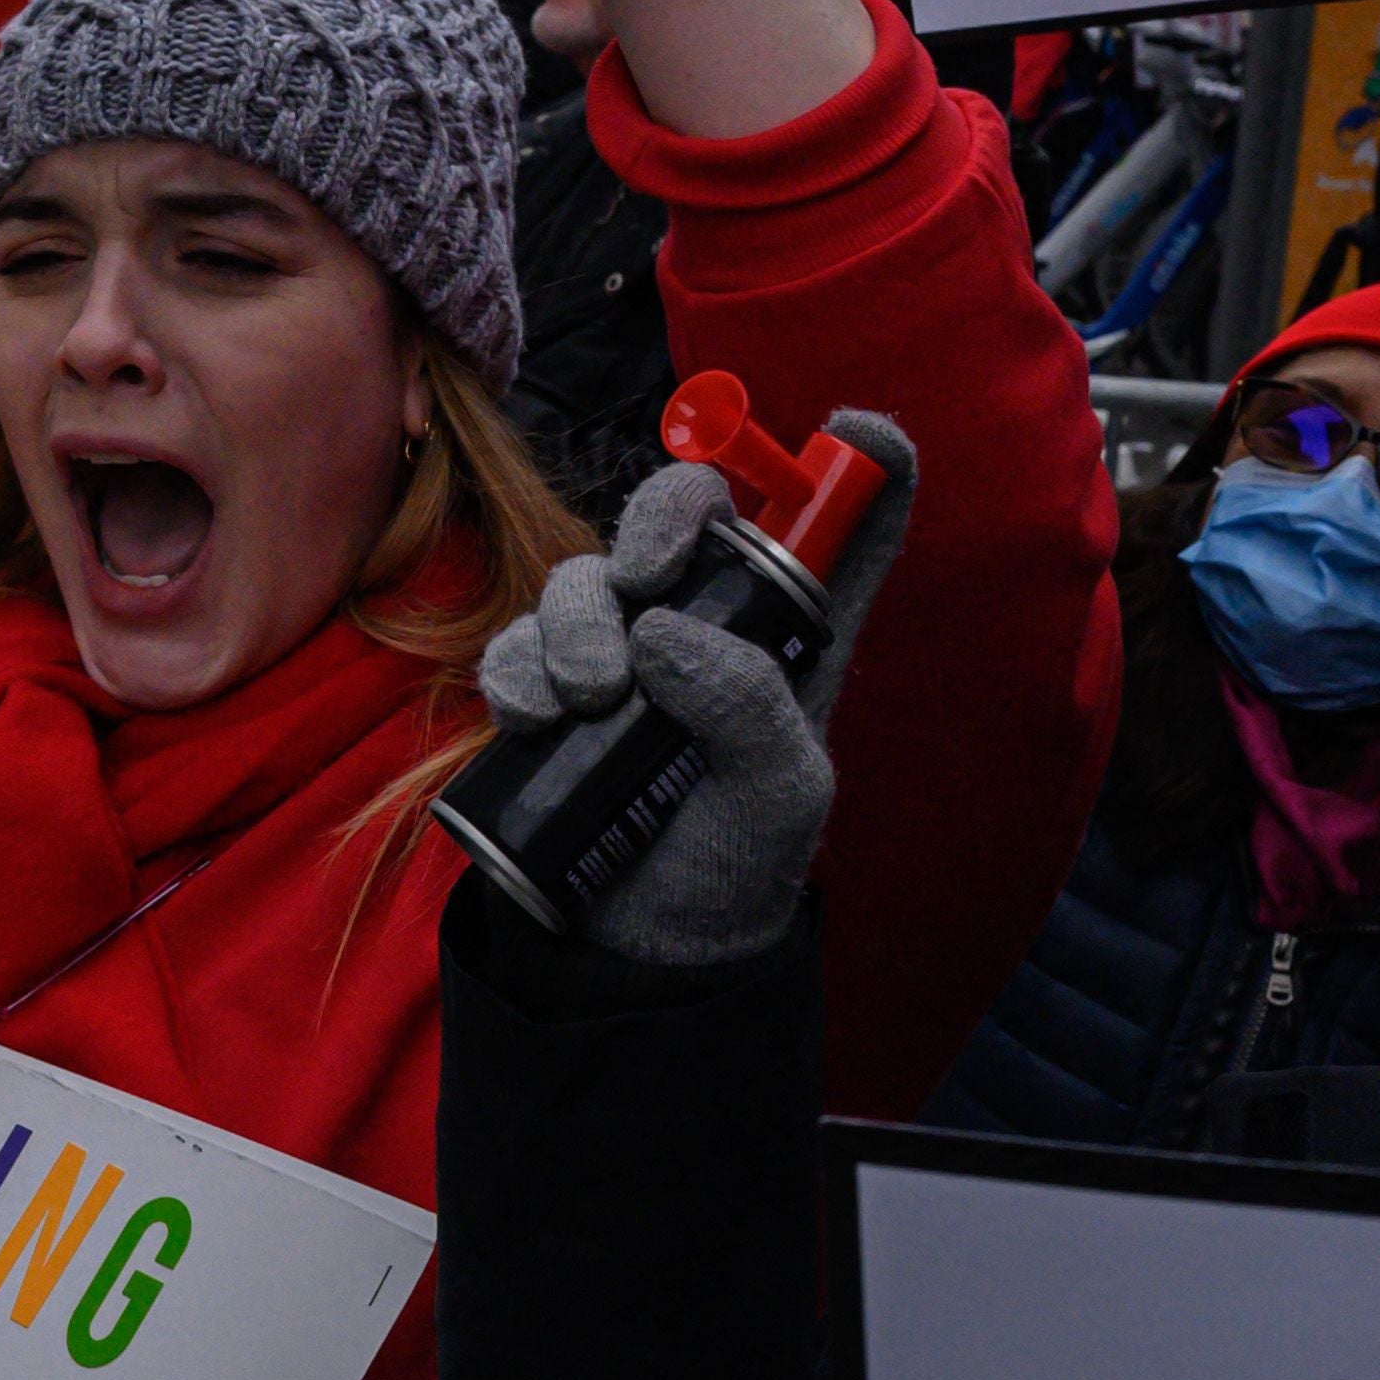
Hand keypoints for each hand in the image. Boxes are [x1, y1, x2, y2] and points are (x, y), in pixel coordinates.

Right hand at [472, 408, 917, 968]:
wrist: (647, 947)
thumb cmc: (739, 859)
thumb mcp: (782, 790)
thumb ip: (749, 706)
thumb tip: (662, 631)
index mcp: (795, 633)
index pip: (843, 529)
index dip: (862, 465)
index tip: (858, 431)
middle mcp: (707, 621)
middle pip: (691, 507)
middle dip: (665, 513)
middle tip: (648, 574)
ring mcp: (622, 649)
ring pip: (587, 572)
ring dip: (580, 615)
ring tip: (593, 694)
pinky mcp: (550, 689)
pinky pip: (517, 640)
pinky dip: (522, 666)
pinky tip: (540, 717)